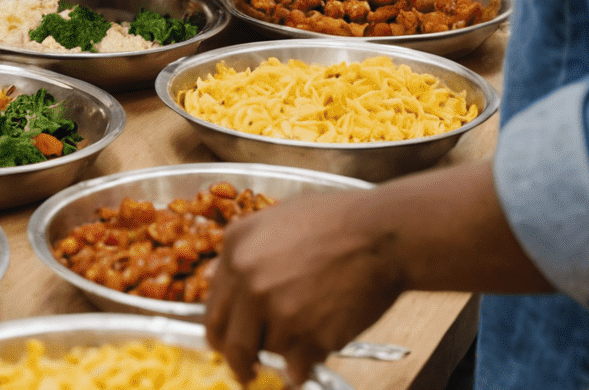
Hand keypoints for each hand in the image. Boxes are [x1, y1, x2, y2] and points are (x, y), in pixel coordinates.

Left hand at [206, 191, 404, 386]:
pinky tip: (313, 353)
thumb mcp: (272, 219)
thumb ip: (239, 250)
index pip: (213, 312)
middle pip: (231, 344)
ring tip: (303, 334)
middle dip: (239, 361)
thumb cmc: (330, 221)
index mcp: (236, 252)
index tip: (227, 345)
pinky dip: (303, 368)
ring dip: (281, 353)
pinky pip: (296, 368)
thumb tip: (211, 277)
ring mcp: (279, 312)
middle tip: (248, 370)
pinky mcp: (310, 337)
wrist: (377, 234)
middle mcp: (250, 283)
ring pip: (268, 354)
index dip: (219, 335)